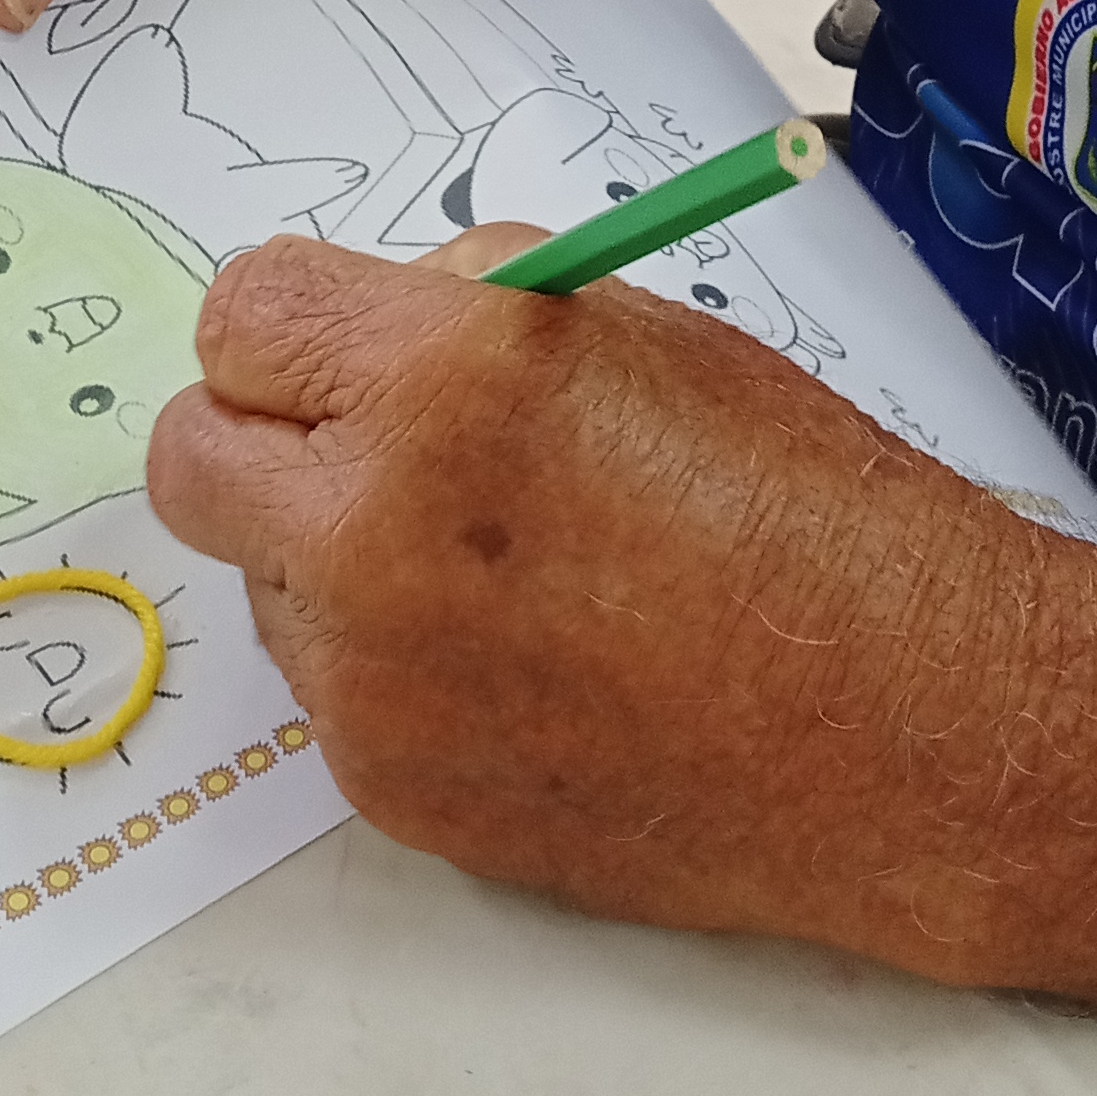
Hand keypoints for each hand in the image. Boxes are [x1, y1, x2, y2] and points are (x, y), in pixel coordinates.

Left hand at [145, 231, 1072, 975]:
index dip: (295, 324)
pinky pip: (332, 694)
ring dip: (334, 560)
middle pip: (191, 454)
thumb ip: (473, 305)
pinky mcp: (389, 791)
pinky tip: (530, 664)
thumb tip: (374, 319)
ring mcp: (370, 680)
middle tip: (371, 444)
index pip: (240, 314)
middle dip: (267, 432)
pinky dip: (394, 667)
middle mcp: (370, 533)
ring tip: (503, 572)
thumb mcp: (636, 328)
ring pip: (263, 582)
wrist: (904, 726)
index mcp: (438, 381)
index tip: (341, 345)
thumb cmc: (804, 509)